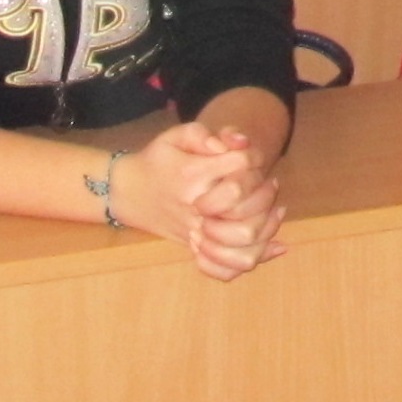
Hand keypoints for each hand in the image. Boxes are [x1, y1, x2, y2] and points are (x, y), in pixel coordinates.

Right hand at [116, 122, 284, 278]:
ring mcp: (196, 231)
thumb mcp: (176, 136)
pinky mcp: (196, 248)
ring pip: (244, 239)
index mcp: (193, 174)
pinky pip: (228, 266)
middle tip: (269, 183)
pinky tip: (271, 244)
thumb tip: (237, 143)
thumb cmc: (157, 160)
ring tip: (274, 211)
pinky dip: (253, 258)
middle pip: (246, 204)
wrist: (127, 191)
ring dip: (266, 225)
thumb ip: (205, 134)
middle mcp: (196, 206)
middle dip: (265, 192)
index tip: (250, 156)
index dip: (254, 157)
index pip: (241, 165)